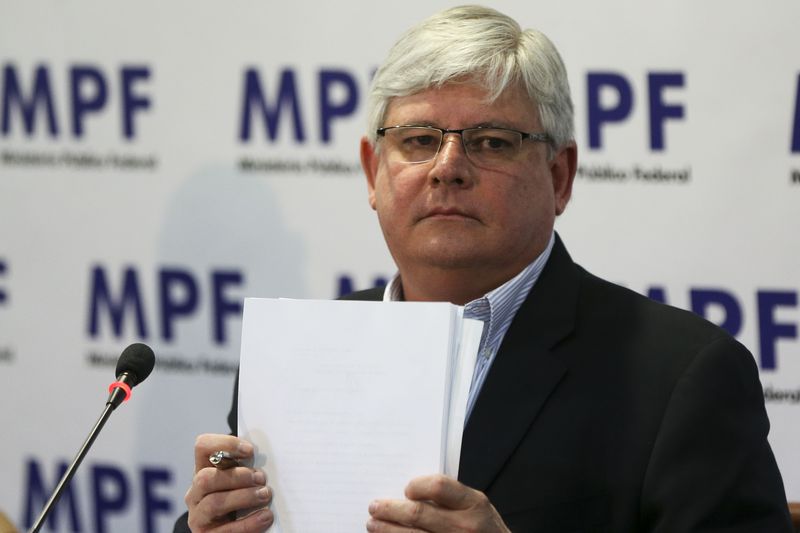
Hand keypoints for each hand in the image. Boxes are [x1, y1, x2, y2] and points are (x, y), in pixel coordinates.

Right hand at [185, 434, 273, 531]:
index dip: (224, 444)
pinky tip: (265, 517)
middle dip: (237, 476)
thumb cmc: (238, 498)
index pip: (202, 447)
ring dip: (244, 497)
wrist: (226, 530)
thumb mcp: (237, 481)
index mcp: (202, 470)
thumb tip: (268, 459)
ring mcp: (197, 515)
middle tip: (261, 478)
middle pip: (205, 478)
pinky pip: (226, 530)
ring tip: (265, 495)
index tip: (250, 450)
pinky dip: (249, 523)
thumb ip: (244, 468)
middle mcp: (195, 492)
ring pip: (214, 503)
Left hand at [366, 474, 509, 532]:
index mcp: (474, 504)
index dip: (417, 486)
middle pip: (418, 514)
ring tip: (373, 525)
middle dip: (390, 510)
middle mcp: (465, 527)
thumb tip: (411, 493)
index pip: (439, 486)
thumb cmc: (485, 530)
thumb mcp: (477, 508)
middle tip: (374, 507)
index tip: (405, 489)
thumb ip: (452, 499)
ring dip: (387, 530)